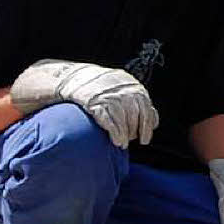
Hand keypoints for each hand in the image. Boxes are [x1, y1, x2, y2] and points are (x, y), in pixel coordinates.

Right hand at [11, 59, 157, 147]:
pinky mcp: (91, 99)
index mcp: (129, 83)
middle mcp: (119, 86)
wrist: (68, 78)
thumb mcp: (119, 90)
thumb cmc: (98, 90)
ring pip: (121, 115)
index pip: (144, 103)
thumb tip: (155, 122)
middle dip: (136, 129)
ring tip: (122, 144)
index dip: (147, 122)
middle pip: (134, 110)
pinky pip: (106, 118)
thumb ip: (135, 103)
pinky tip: (116, 140)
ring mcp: (104, 92)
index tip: (146, 138)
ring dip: (124, 133)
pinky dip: (114, 131)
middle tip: (133, 141)